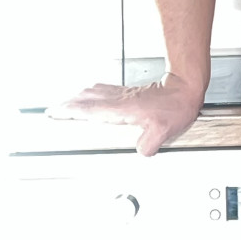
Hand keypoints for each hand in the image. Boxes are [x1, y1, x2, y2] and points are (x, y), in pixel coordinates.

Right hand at [46, 73, 205, 156]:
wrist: (186, 87)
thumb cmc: (176, 106)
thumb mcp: (164, 130)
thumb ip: (149, 144)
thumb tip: (141, 152)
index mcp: (123, 109)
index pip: (91, 109)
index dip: (72, 110)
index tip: (57, 111)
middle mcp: (120, 100)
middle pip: (88, 99)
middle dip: (69, 104)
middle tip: (54, 109)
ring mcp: (124, 94)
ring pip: (95, 93)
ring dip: (79, 97)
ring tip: (68, 103)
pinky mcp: (130, 92)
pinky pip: (105, 91)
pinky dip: (92, 93)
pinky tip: (93, 94)